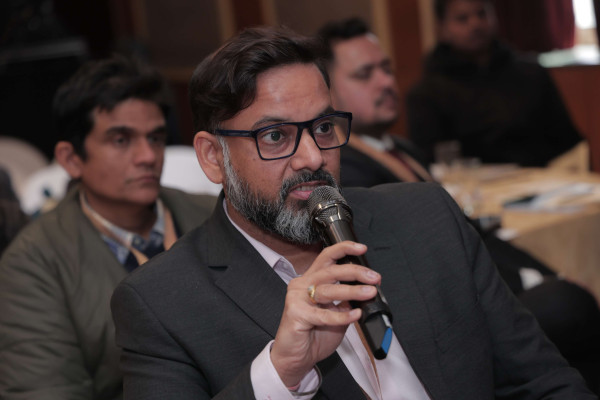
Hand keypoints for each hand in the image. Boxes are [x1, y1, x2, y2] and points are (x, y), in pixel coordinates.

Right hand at [270, 241, 380, 386]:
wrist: (295, 357)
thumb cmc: (313, 335)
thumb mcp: (335, 313)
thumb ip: (345, 301)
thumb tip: (366, 290)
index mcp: (311, 280)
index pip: (326, 257)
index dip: (343, 249)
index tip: (361, 248)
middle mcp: (302, 285)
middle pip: (330, 271)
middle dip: (355, 272)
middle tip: (373, 277)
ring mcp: (297, 299)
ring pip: (328, 290)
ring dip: (352, 291)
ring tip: (370, 293)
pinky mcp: (296, 314)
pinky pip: (324, 314)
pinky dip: (342, 315)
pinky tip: (355, 315)